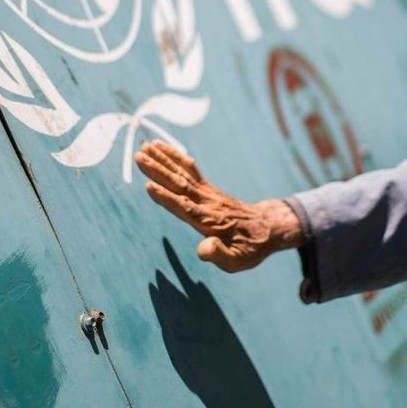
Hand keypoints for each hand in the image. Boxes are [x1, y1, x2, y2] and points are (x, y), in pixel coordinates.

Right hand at [134, 140, 303, 271]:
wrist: (268, 228)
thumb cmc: (250, 248)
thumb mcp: (237, 261)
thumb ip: (218, 254)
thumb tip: (202, 249)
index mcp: (210, 221)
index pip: (185, 208)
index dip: (167, 198)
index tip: (149, 186)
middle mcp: (207, 203)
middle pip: (179, 184)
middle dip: (158, 171)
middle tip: (138, 157)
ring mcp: (208, 193)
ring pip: (182, 173)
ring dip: (163, 159)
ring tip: (145, 146)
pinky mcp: (208, 188)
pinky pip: (190, 170)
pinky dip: (176, 157)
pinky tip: (162, 147)